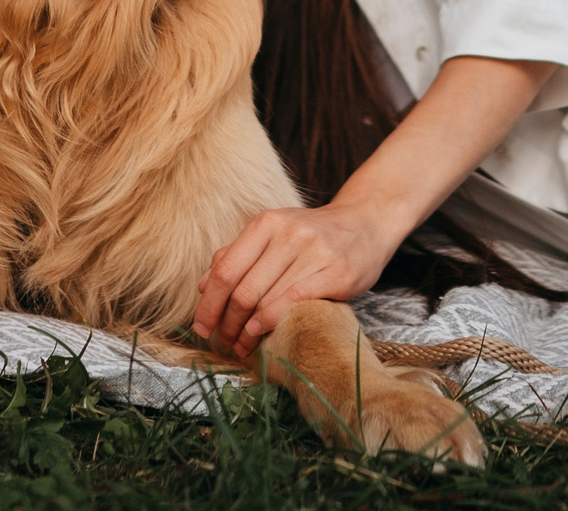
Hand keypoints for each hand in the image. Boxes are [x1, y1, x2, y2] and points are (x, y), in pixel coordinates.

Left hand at [192, 201, 396, 357]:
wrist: (366, 222)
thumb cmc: (312, 234)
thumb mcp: (273, 234)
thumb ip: (238, 255)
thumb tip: (203, 285)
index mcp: (267, 223)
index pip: (226, 268)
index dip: (208, 302)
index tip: (201, 326)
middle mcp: (289, 233)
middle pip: (243, 288)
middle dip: (227, 322)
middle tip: (223, 340)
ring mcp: (314, 252)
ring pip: (266, 299)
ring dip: (246, 330)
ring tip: (240, 344)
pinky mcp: (337, 272)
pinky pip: (295, 301)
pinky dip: (272, 321)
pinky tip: (261, 333)